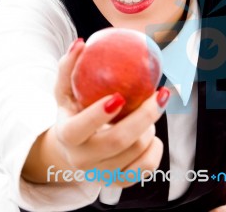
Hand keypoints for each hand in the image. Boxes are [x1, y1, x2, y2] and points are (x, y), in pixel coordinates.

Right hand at [54, 38, 169, 187]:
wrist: (75, 150)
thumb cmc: (73, 112)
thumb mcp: (65, 91)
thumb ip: (68, 67)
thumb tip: (81, 43)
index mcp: (67, 135)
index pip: (79, 129)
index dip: (98, 115)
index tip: (119, 95)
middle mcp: (82, 159)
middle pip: (117, 141)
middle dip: (144, 116)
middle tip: (160, 94)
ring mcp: (101, 174)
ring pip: (136, 151)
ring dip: (149, 127)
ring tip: (146, 112)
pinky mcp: (118, 182)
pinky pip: (146, 168)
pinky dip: (155, 149)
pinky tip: (151, 134)